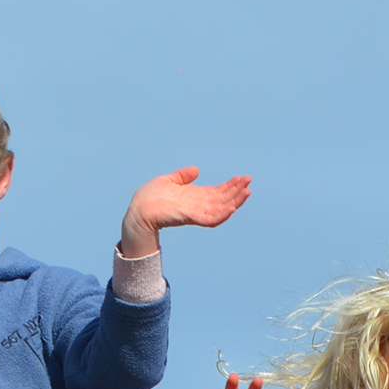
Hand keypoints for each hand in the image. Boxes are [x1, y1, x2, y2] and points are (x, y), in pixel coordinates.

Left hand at [119, 167, 251, 256]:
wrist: (139, 209)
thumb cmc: (150, 197)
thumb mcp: (170, 180)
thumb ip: (183, 176)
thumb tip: (196, 170)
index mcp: (195, 197)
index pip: (219, 192)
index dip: (231, 185)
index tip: (241, 177)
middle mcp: (199, 205)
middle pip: (224, 199)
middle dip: (237, 190)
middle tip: (249, 180)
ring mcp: (196, 212)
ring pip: (222, 209)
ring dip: (235, 201)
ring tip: (247, 192)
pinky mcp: (191, 218)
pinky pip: (211, 219)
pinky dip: (223, 214)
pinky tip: (232, 207)